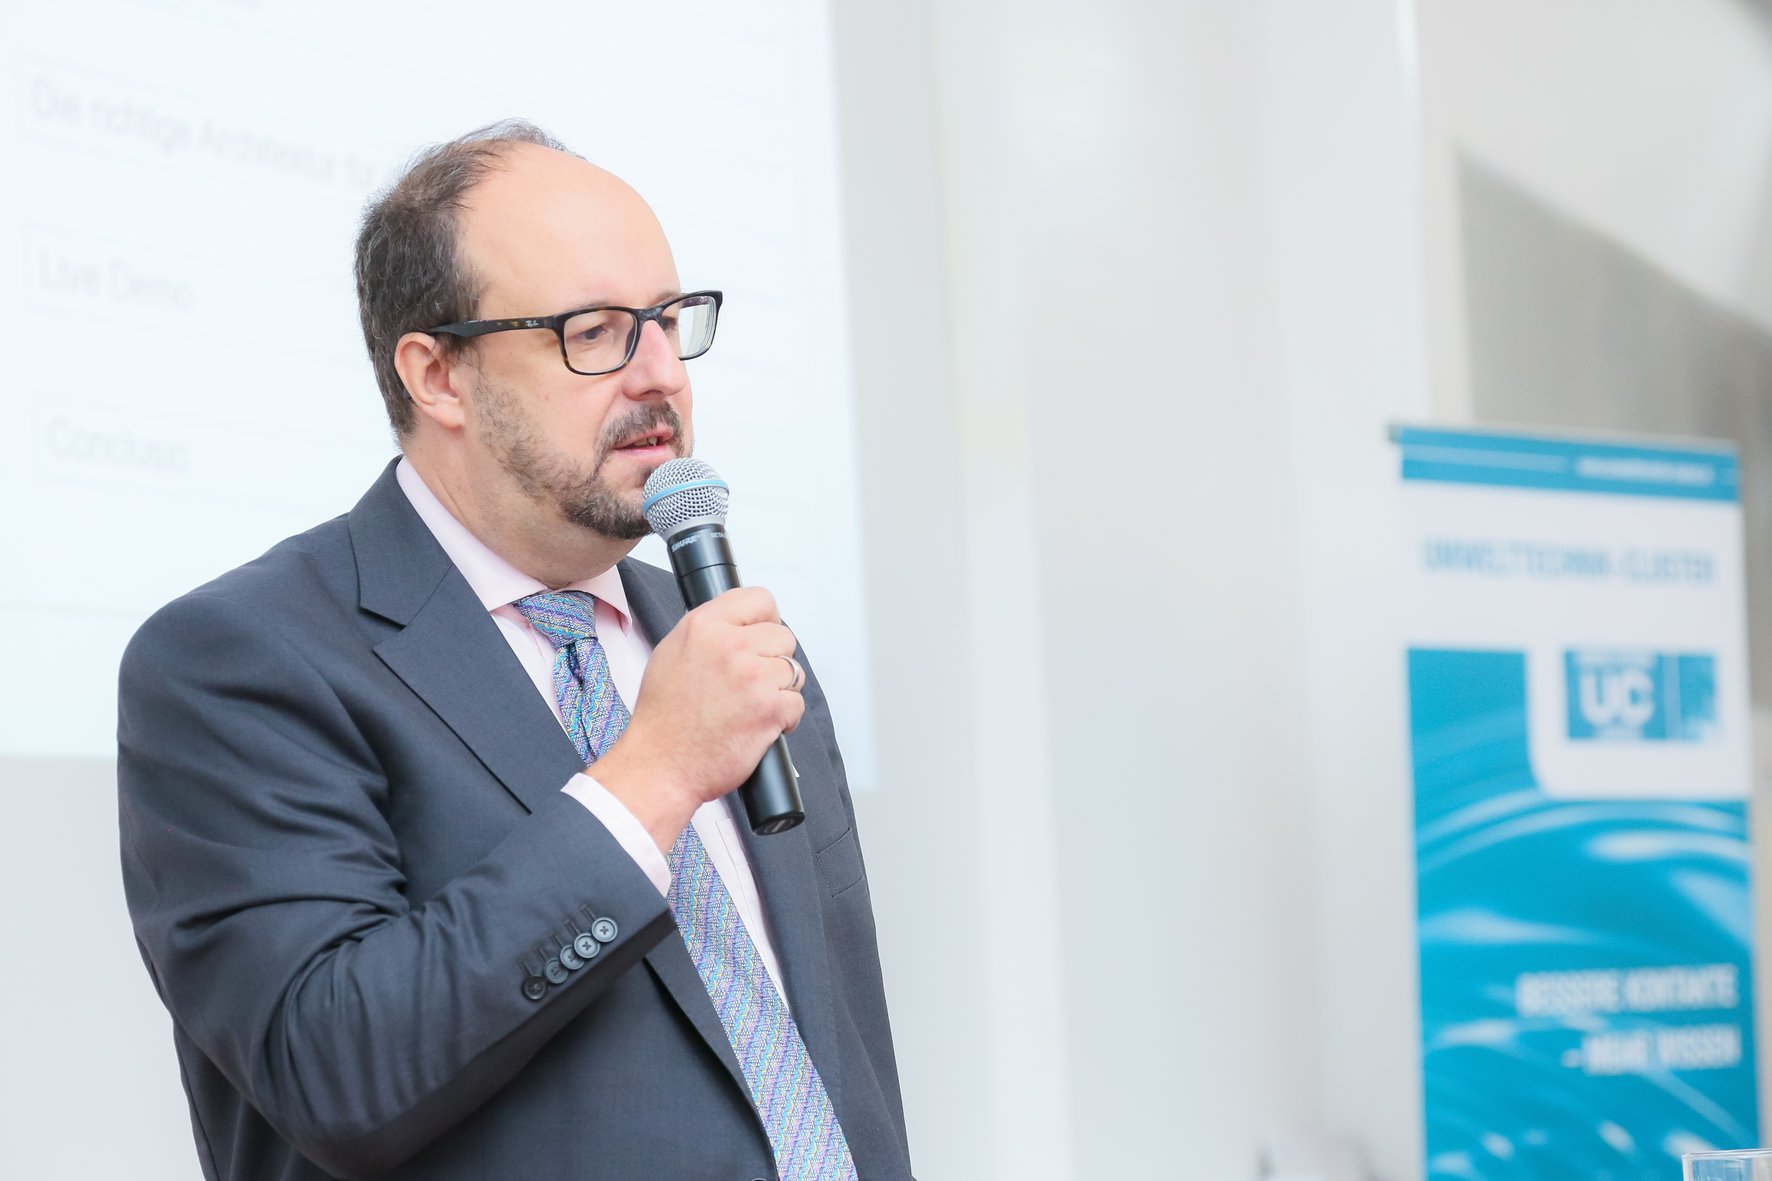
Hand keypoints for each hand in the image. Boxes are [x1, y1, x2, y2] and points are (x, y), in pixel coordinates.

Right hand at [589, 587, 803, 850]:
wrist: (661, 764)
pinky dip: (784, 718)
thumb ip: (709, 631)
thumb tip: (741, 624)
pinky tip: (758, 724)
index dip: (765, 621)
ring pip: (793, 671)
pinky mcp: (770, 709)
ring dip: (779, 690)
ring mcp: (753, 677)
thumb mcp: (672, 653)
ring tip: (750, 706)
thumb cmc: (664, 718)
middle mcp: (730, 646)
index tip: (760, 638)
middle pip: (783, 637)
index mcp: (704, 626)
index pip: (760, 599)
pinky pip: (797, 703)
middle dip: (772, 661)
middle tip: (750, 683)